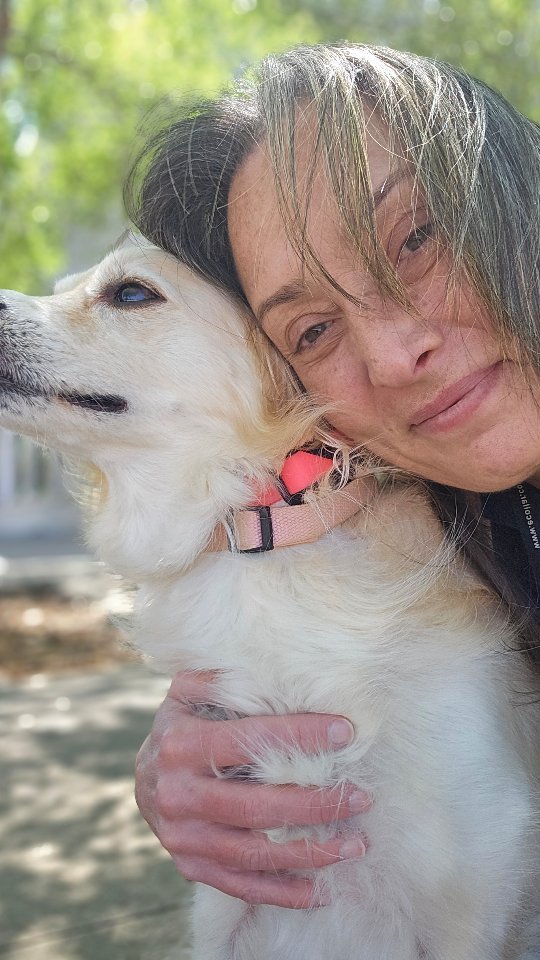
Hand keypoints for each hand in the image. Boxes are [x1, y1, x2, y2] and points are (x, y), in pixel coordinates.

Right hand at [135, 670, 370, 907]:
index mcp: (180, 745)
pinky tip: (321, 890)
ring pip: (252, 852)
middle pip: (254, 805)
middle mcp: (178, 794)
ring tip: (356, 845)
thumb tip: (267, 664)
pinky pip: (240, 885)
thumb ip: (219, 678)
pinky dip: (281, 892)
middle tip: (361, 796)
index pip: (246, 741)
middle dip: (313, 803)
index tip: (344, 733)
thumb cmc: (181, 726)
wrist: (144, 779)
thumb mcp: (187, 693)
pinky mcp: (191, 866)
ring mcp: (183, 837)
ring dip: (308, 852)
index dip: (297, 736)